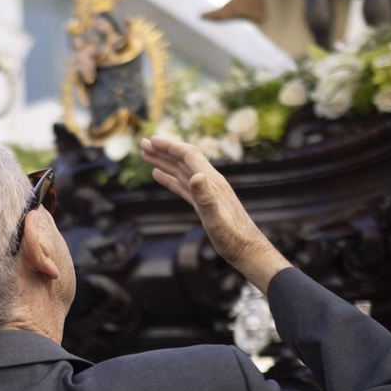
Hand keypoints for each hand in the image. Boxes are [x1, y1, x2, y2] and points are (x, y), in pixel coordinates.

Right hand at [140, 135, 291, 292]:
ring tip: (146, 155)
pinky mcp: (203, 202)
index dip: (170, 147)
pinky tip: (158, 175)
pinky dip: (169, 177)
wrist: (247, 250)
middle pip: (183, 159)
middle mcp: (209, 182)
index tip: (152, 140)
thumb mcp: (216, 219)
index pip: (189, 156)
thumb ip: (205, 197)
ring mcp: (206, 192)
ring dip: (164, 161)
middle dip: (163, 150)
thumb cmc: (233, 237)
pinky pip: (183, 185)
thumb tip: (196, 176)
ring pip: (181, 171)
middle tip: (143, 143)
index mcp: (212, 182)